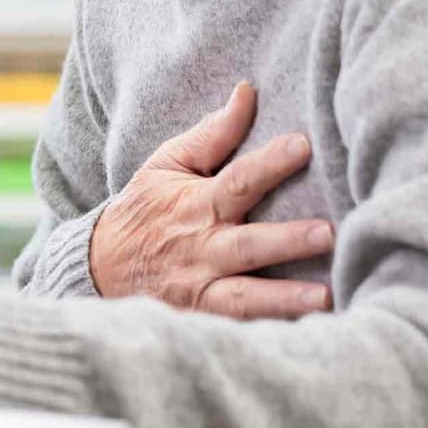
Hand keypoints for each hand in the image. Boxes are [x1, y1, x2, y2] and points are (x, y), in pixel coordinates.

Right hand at [90, 81, 333, 317]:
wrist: (99, 267)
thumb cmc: (145, 210)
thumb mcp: (167, 164)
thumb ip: (212, 134)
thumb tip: (247, 91)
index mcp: (196, 204)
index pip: (237, 180)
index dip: (269, 163)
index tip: (302, 144)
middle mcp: (202, 247)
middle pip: (248, 243)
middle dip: (287, 239)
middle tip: (328, 232)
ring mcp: (201, 288)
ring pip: (244, 295)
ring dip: (283, 297)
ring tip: (324, 296)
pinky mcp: (201, 320)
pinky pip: (237, 328)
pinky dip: (267, 330)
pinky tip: (306, 335)